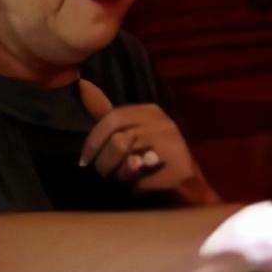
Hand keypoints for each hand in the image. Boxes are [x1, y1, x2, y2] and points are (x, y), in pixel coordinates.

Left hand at [78, 80, 216, 203]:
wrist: (188, 187)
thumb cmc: (154, 160)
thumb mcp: (132, 133)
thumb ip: (108, 115)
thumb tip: (82, 84)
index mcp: (150, 111)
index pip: (112, 118)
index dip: (93, 141)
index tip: (86, 160)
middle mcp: (162, 122)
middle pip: (116, 138)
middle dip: (103, 160)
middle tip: (106, 174)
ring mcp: (170, 142)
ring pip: (124, 155)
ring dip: (117, 173)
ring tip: (123, 180)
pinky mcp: (175, 164)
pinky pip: (139, 173)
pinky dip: (133, 182)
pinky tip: (140, 186)